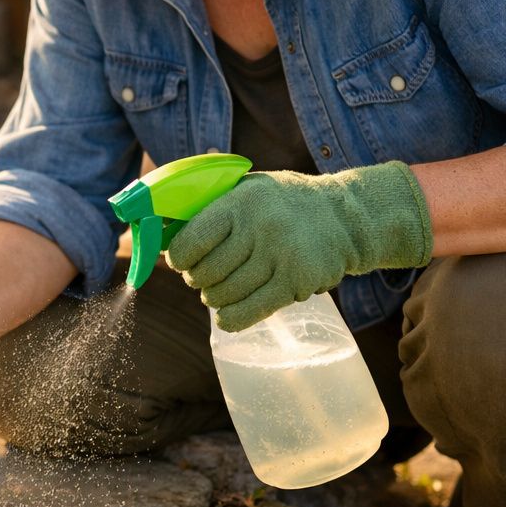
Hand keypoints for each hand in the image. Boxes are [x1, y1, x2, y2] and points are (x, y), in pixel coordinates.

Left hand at [165, 161, 431, 331]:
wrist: (346, 217)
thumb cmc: (282, 204)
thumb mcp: (247, 188)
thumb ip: (208, 203)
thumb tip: (159, 226)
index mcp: (240, 202)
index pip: (190, 242)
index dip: (178, 258)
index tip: (181, 261)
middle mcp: (260, 228)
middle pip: (205, 273)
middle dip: (198, 280)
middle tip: (205, 277)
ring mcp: (280, 256)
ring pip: (224, 296)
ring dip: (216, 299)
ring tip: (223, 288)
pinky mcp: (296, 283)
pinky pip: (249, 312)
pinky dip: (231, 318)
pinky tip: (228, 314)